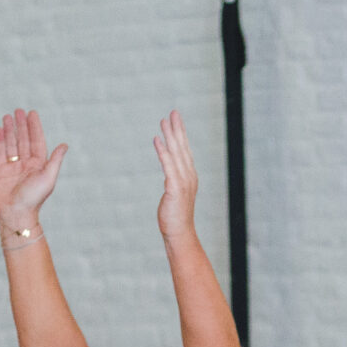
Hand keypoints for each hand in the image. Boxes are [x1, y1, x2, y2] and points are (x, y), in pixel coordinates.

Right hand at [0, 107, 67, 230]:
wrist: (16, 213)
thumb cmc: (35, 198)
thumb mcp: (48, 178)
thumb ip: (55, 160)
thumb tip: (64, 144)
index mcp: (39, 164)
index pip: (37, 141)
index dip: (35, 127)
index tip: (32, 113)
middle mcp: (26, 164)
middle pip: (23, 140)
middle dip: (21, 125)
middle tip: (18, 110)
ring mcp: (12, 167)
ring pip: (11, 144)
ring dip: (9, 130)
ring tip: (7, 116)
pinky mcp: (0, 171)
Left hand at [153, 110, 198, 242]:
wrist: (179, 234)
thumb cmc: (175, 217)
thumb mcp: (175, 196)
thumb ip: (173, 183)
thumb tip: (170, 176)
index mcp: (189, 176)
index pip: (185, 150)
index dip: (181, 134)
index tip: (176, 119)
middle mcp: (189, 176)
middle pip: (182, 148)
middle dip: (177, 129)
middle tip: (173, 112)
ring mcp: (183, 182)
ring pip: (176, 153)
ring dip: (170, 136)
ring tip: (164, 120)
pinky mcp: (175, 188)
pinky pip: (168, 165)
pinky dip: (163, 151)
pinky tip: (157, 139)